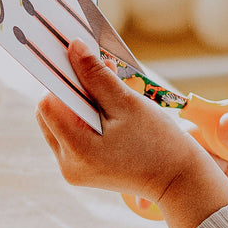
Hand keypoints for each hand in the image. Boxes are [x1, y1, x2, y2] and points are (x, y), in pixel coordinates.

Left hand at [36, 40, 227, 227]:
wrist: (179, 180)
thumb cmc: (159, 142)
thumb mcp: (127, 103)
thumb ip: (96, 76)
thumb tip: (73, 47)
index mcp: (77, 150)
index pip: (48, 104)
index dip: (62, 80)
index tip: (81, 64)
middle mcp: (67, 164)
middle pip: (49, 113)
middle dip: (72, 89)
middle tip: (101, 73)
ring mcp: (72, 169)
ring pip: (59, 122)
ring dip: (79, 102)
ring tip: (110, 91)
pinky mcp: (81, 169)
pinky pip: (71, 135)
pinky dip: (85, 118)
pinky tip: (108, 109)